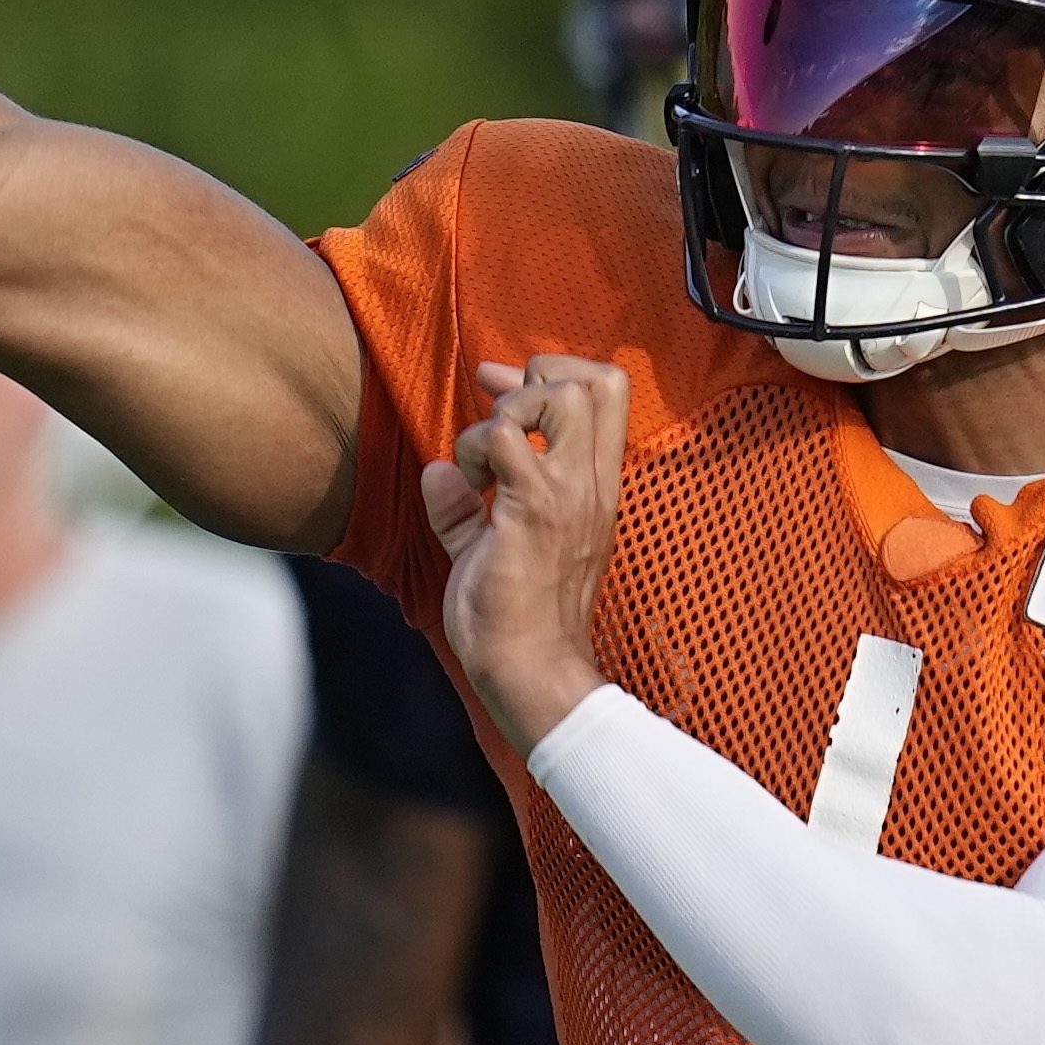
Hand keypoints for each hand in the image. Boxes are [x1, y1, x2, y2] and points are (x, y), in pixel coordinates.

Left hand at [424, 355, 627, 752]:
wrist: (531, 672)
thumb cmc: (519, 620)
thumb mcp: (494, 549)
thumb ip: (466, 507)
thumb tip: (436, 472)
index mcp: (594, 489)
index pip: (608, 396)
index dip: (555, 372)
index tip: (500, 386)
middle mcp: (591, 484)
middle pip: (598, 381)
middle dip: (537, 376)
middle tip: (499, 417)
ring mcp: (568, 494)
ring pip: (561, 396)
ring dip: (508, 409)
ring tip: (483, 459)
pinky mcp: (533, 509)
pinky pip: (505, 437)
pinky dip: (476, 446)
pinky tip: (467, 485)